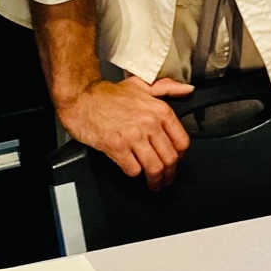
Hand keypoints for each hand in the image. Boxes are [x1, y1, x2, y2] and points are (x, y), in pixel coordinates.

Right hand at [57, 76, 193, 189]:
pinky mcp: (116, 146)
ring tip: (153, 184)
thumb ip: (167, 88)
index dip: (180, 156)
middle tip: (165, 179)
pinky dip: (134, 173)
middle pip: (170, 158)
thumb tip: (187, 90)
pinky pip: (133, 169)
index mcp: (159, 110)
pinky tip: (132, 170)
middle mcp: (149, 123)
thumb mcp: (142, 85)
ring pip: (154, 167)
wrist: (82, 98)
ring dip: (155, 180)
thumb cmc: (109, 95)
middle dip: (169, 173)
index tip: (175, 161)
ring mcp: (133, 135)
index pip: (181, 142)